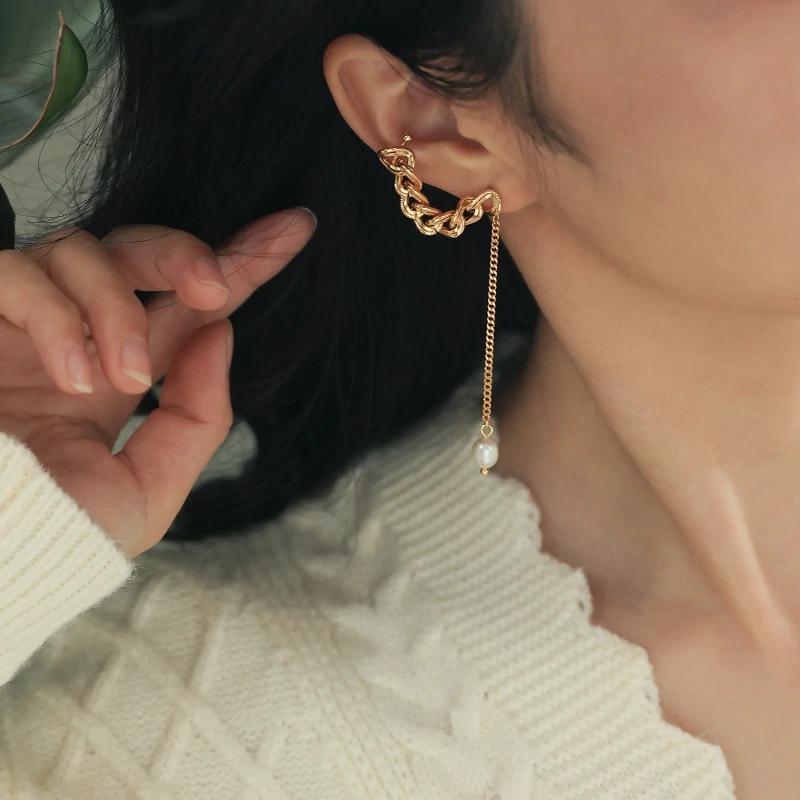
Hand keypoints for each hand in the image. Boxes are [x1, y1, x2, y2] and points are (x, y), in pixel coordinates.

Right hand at [0, 209, 315, 558]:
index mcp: (119, 375)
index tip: (296, 230)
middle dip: (186, 253)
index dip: (240, 264)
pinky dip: (56, 319)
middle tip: (214, 287)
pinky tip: (72, 378)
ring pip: (83, 251)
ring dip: (117, 309)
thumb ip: (195, 419)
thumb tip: (220, 334)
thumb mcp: (146, 490)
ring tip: (125, 378)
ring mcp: (21, 321)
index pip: (187, 307)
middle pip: (138, 252)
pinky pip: (16, 273)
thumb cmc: (51, 534)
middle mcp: (75, 337)